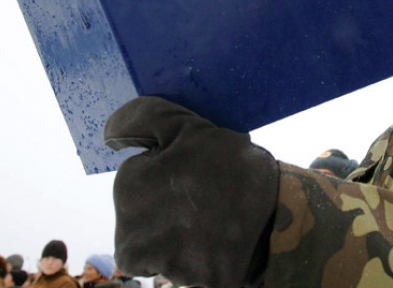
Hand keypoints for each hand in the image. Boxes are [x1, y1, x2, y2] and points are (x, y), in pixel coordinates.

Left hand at [104, 96, 278, 287]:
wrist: (283, 207)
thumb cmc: (231, 164)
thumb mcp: (186, 127)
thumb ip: (143, 120)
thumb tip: (108, 134)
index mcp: (129, 189)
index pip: (133, 183)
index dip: (161, 175)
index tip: (189, 173)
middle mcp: (135, 233)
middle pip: (139, 221)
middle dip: (164, 210)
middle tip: (202, 199)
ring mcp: (165, 263)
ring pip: (159, 250)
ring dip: (180, 237)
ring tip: (214, 219)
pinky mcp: (196, 282)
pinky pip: (187, 271)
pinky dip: (201, 259)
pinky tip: (221, 241)